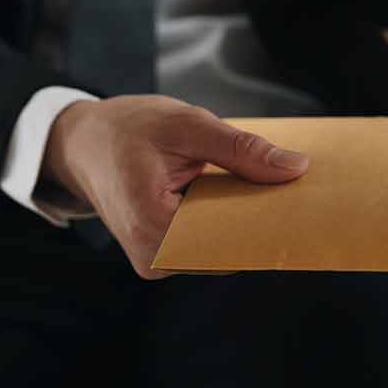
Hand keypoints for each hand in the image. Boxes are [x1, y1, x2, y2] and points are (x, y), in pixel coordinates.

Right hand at [42, 95, 308, 277]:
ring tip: (271, 187)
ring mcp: (158, 262)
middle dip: (263, 218)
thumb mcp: (187, 125)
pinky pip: (209, 242)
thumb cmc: (126, 128)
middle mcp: (155, 258)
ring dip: (246, 219)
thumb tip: (295, 170)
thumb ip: (242, 150)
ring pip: (222, 247)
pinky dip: (228, 220)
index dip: (271, 221)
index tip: (307, 203)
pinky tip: (244, 195)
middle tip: (296, 186)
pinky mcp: (164, 255)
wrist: (80, 142)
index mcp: (154, 228)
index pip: (232, 239)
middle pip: (230, 247)